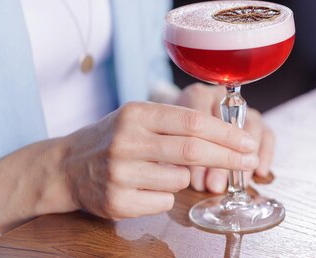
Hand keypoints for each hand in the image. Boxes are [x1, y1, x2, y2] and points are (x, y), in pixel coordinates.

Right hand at [61, 101, 258, 219]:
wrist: (66, 166)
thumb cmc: (114, 137)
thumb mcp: (139, 117)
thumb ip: (177, 121)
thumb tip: (229, 133)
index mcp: (136, 114)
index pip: (192, 122)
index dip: (225, 133)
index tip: (247, 141)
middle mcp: (126, 141)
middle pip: (192, 150)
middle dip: (228, 157)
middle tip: (249, 161)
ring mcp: (119, 173)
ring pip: (180, 179)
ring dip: (186, 176)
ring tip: (162, 169)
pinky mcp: (116, 202)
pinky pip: (164, 201)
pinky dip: (166, 194)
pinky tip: (146, 186)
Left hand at [176, 83, 274, 192]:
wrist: (182, 119)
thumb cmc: (175, 132)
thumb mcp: (171, 140)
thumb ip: (181, 158)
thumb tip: (201, 182)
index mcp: (196, 95)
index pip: (200, 121)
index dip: (198, 154)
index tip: (196, 181)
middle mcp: (221, 96)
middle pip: (229, 124)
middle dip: (224, 160)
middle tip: (217, 185)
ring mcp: (242, 106)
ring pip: (252, 127)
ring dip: (245, 158)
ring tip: (238, 183)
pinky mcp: (256, 118)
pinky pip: (267, 134)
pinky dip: (265, 154)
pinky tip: (259, 173)